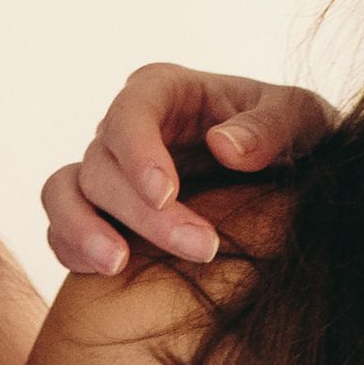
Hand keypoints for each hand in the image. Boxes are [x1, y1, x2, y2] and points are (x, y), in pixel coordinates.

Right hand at [38, 65, 332, 279]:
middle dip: (145, 211)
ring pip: (64, 192)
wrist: (288, 177)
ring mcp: (107, 173)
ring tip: (117, 265)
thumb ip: (271, 127)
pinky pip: (62, 228)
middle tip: (203, 248)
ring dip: (82, 229)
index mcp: (167, 92)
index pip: (131, 110)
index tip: (166, 194)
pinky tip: (108, 273)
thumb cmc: (291, 136)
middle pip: (103, 163)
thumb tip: (223, 146)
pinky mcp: (99, 214)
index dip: (138, 152)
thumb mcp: (301, 119)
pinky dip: (72, 249)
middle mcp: (126, 129)